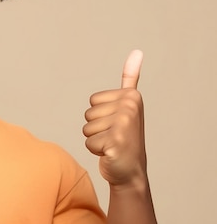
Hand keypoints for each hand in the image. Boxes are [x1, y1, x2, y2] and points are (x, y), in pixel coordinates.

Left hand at [83, 50, 146, 186]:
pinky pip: (89, 142)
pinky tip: (110, 153)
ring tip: (112, 144)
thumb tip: (137, 52)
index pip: (93, 101)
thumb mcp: (129, 104)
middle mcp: (129, 107)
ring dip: (96, 140)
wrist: (131, 170)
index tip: (116, 123)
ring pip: (87, 129)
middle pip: (88, 114)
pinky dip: (96, 150)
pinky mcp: (116, 141)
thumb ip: (130, 78)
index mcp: (130, 96)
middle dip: (96, 128)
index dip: (100, 115)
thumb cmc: (126, 137)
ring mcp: (124, 124)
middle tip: (114, 136)